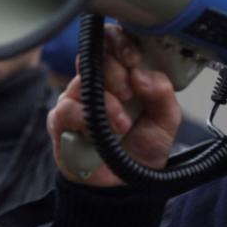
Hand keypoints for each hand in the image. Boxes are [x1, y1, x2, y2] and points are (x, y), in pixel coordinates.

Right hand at [47, 24, 181, 186]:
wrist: (127, 185)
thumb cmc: (144, 148)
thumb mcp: (166, 120)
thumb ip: (162, 93)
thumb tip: (141, 73)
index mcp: (124, 73)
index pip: (114, 41)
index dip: (122, 42)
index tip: (133, 58)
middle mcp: (98, 81)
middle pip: (97, 54)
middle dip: (116, 72)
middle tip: (129, 94)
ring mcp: (77, 99)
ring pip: (82, 80)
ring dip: (107, 102)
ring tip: (122, 124)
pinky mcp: (61, 120)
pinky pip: (67, 108)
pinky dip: (87, 119)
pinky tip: (101, 132)